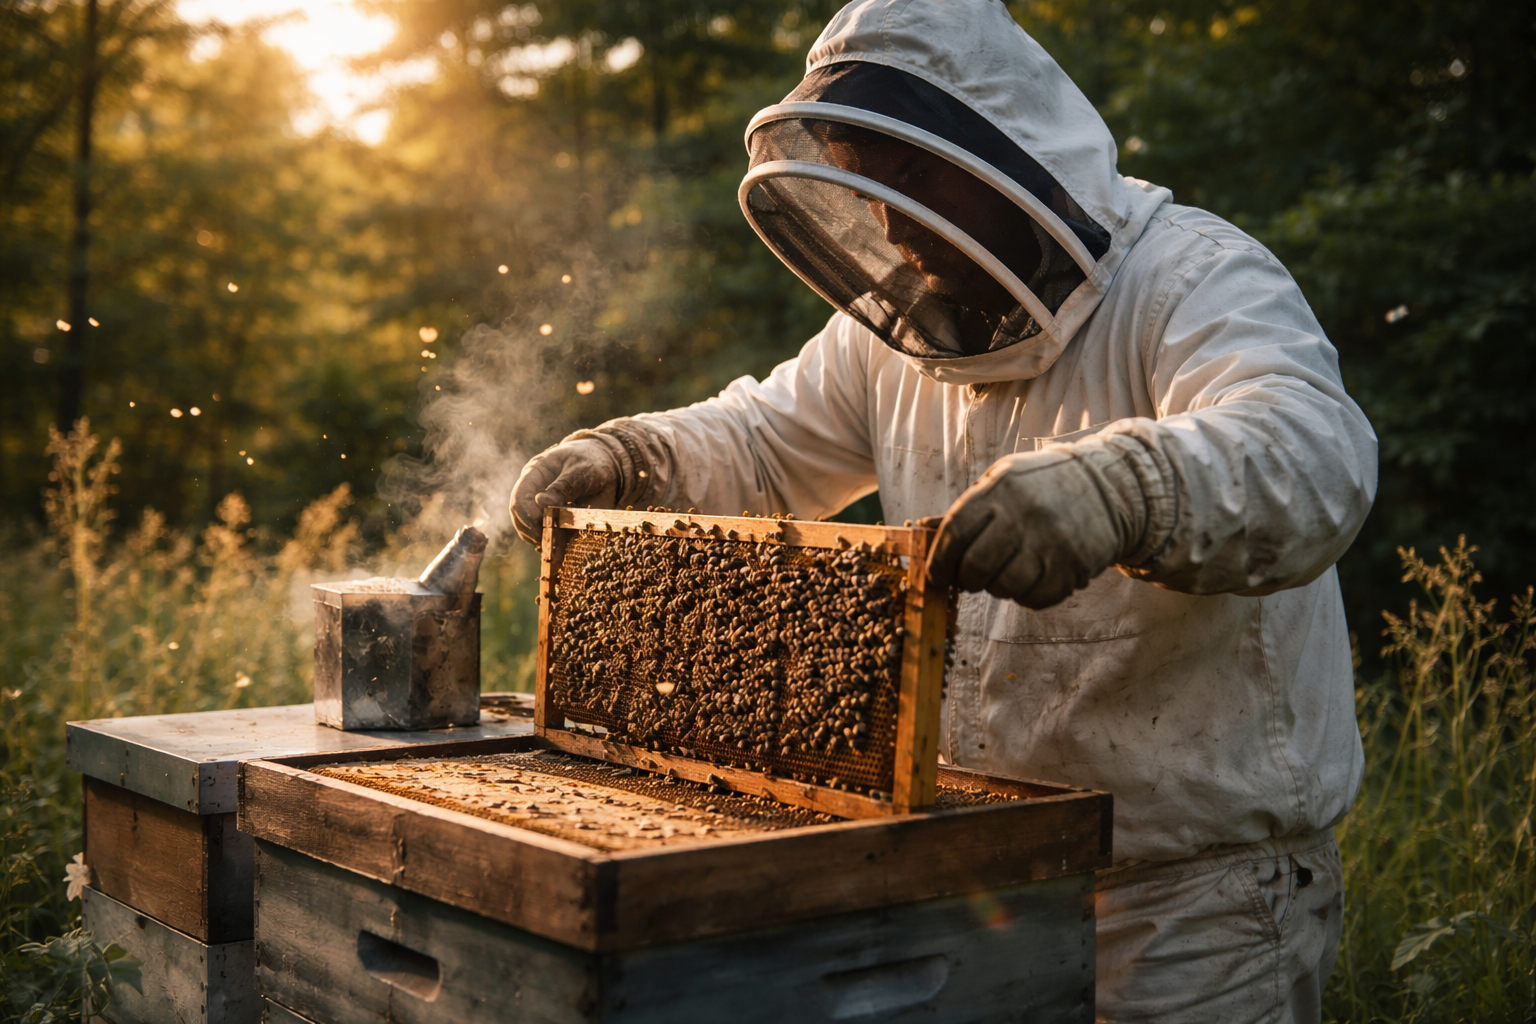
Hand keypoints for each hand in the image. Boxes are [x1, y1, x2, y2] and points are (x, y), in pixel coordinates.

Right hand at [510, 439, 620, 545]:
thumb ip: (565, 485)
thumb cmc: (592, 463)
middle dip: (535, 531)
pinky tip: (562, 548)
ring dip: (543, 541)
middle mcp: (532, 492)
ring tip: (559, 547)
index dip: (528, 516)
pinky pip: (545, 538)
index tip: (544, 528)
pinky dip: (553, 545)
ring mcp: (539, 508)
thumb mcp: (582, 470)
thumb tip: (541, 502)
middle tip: (553, 542)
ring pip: (529, 531)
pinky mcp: (551, 521)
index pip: (520, 498)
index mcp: (535, 473)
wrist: (606, 468)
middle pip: (520, 517)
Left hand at [924, 449, 1126, 608]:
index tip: (937, 576)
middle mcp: (1024, 513)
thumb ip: (966, 508)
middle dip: (968, 580)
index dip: (940, 561)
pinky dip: (1028, 597)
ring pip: (1005, 587)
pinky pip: (1036, 599)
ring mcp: (1052, 540)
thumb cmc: (1041, 486)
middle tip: (973, 579)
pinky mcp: (1074, 564)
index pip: (955, 532)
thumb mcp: (1002, 482)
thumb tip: (922, 529)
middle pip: (977, 566)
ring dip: (999, 588)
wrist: (1108, 486)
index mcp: (1000, 488)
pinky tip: (1033, 580)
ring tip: (1008, 573)